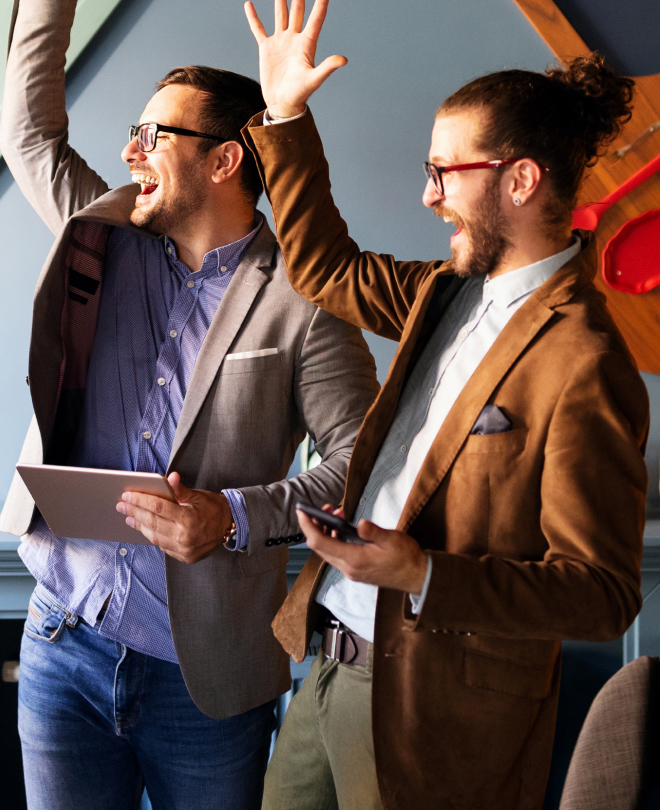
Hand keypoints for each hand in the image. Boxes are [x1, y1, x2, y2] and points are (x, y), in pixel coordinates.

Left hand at [116, 472, 232, 563]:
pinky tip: (145, 528)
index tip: (127, 495)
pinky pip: (163, 546)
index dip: (140, 500)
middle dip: (134, 512)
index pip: (157, 507)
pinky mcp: (185, 557)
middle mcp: (184, 537)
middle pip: (151, 522)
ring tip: (129, 517)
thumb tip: (169, 478)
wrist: (231, 526)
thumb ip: (180, 490)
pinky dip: (152, 536)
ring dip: (139, 526)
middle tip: (122, 505)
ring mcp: (184, 550)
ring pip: (154, 537)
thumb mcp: (198, 496)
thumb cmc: (214, 508)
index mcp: (188, 519)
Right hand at [244, 0, 346, 117]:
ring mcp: (280, 42)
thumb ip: (327, 68)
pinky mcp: (266, 48)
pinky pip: (259, 29)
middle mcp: (294, 39)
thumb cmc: (300, 94)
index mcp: (307, 44)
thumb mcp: (314, 80)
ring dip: (280, 0)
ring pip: (280, 14)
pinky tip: (249, 4)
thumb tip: (344, 60)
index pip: (316, 19)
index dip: (321, 4)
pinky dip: (253, 17)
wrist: (282, 104)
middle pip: (298, 11)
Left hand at [297, 506, 427, 593]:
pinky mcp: (355, 570)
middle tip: (325, 508)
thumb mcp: (392, 540)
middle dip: (316, 525)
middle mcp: (348, 568)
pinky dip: (334, 539)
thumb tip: (360, 524)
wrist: (417, 576)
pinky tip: (342, 529)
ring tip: (336, 515)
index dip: (308, 526)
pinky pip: (336, 554)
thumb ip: (374, 532)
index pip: (320, 543)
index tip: (302, 511)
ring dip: (326, 532)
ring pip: (327, 551)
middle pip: (319, 547)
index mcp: (355, 559)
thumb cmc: (406, 558)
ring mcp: (351, 571)